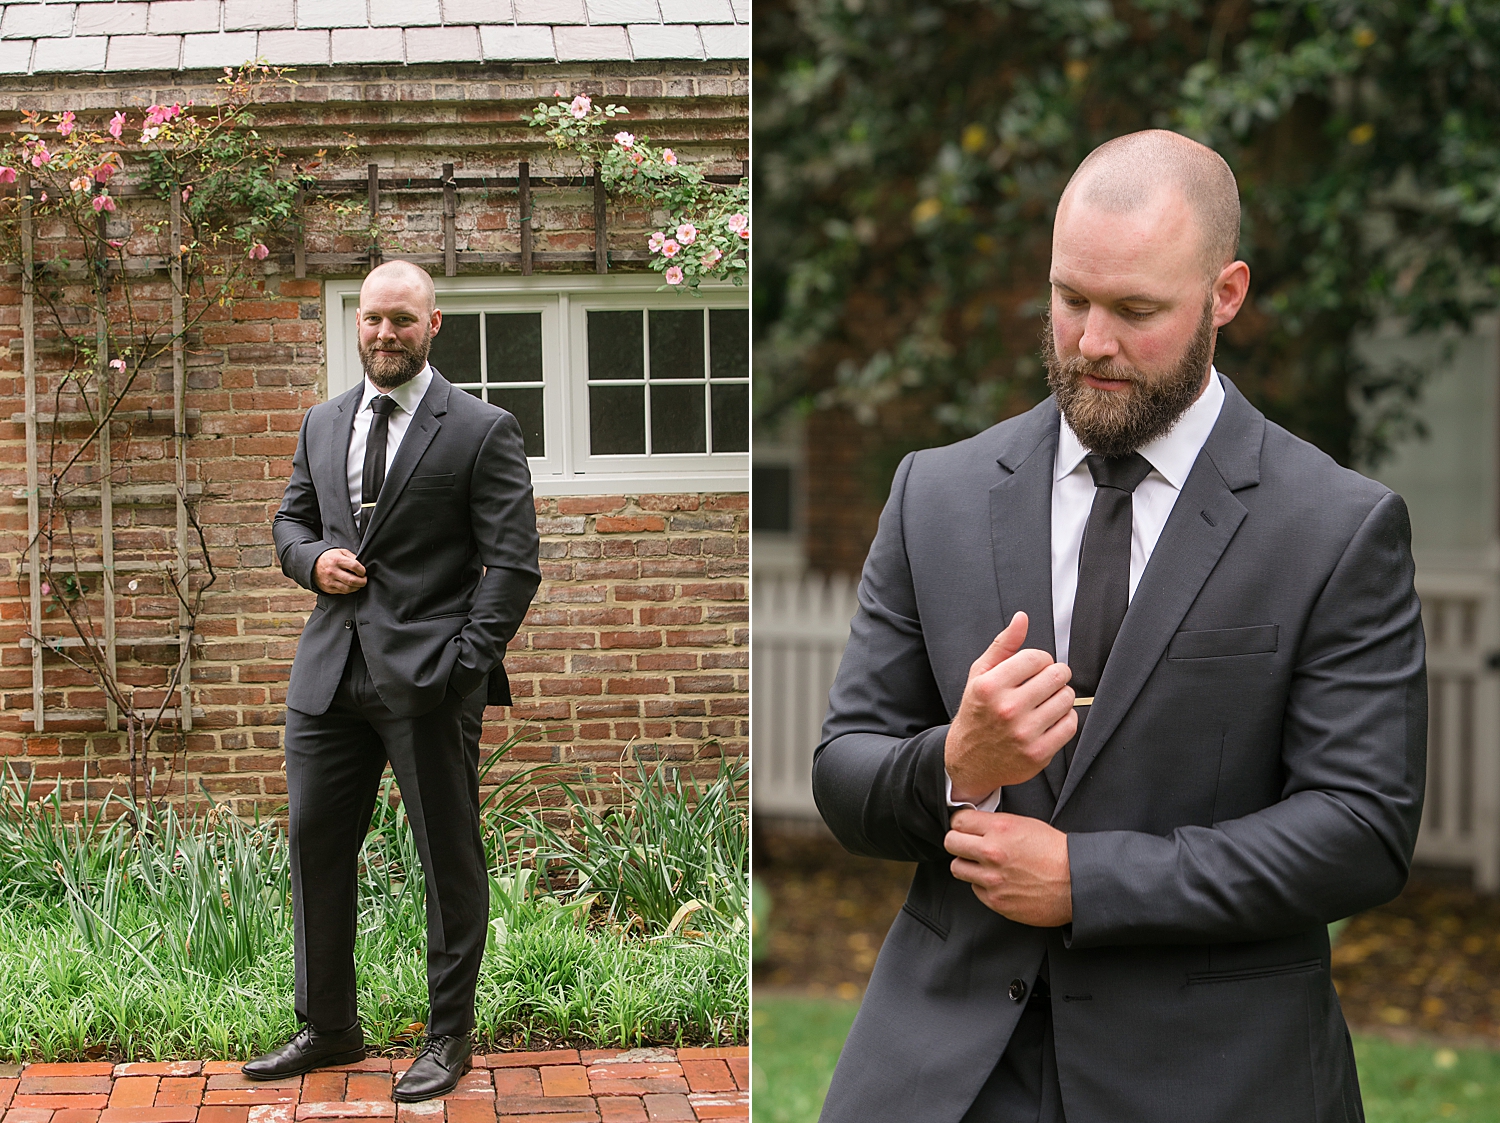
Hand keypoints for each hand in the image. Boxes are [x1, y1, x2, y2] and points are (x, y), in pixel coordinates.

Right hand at [314, 548, 366, 593]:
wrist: (313, 565)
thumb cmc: (330, 557)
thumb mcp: (341, 552)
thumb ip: (352, 557)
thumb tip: (363, 566)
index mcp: (336, 560)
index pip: (354, 566)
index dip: (362, 570)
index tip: (363, 571)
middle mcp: (332, 571)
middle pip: (352, 580)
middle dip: (362, 581)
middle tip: (364, 579)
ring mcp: (330, 581)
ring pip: (348, 588)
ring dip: (357, 587)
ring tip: (359, 583)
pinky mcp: (328, 588)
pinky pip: (342, 592)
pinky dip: (349, 590)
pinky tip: (351, 586)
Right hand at [945, 611, 1076, 801]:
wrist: (969, 760)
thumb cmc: (977, 713)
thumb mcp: (980, 675)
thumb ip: (1003, 646)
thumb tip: (1022, 618)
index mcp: (990, 686)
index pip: (1037, 657)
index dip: (1041, 660)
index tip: (1035, 669)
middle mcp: (1007, 709)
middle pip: (1057, 676)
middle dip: (1055, 675)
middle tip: (1045, 683)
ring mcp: (1024, 733)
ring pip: (1067, 698)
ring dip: (1061, 697)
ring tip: (1046, 702)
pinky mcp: (1038, 753)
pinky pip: (1070, 724)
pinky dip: (1065, 719)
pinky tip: (1050, 719)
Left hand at [945, 809, 1071, 926]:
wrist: (1077, 882)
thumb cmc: (1056, 852)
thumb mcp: (1025, 824)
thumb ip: (995, 825)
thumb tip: (973, 825)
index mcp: (1000, 829)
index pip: (958, 821)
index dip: (960, 823)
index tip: (964, 827)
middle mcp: (992, 853)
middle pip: (950, 843)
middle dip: (957, 842)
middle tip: (967, 844)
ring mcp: (992, 880)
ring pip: (957, 867)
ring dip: (967, 865)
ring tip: (983, 864)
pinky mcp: (996, 901)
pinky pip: (974, 890)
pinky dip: (982, 885)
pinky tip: (999, 881)